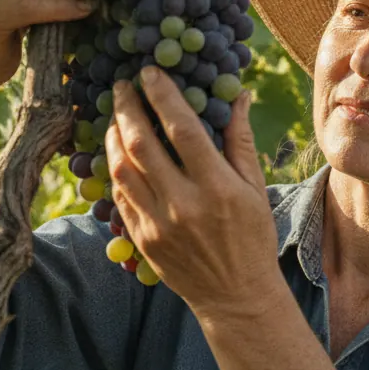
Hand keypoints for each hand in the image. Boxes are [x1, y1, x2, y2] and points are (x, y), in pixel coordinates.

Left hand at [104, 66, 284, 322]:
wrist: (236, 296)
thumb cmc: (252, 238)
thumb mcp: (255, 188)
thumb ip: (240, 140)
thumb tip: (238, 95)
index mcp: (217, 188)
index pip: (182, 129)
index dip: (163, 96)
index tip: (150, 72)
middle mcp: (183, 205)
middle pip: (141, 145)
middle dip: (127, 108)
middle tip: (122, 86)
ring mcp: (157, 224)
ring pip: (121, 169)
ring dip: (113, 137)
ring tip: (116, 116)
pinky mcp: (142, 239)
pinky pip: (119, 196)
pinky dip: (115, 169)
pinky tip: (118, 153)